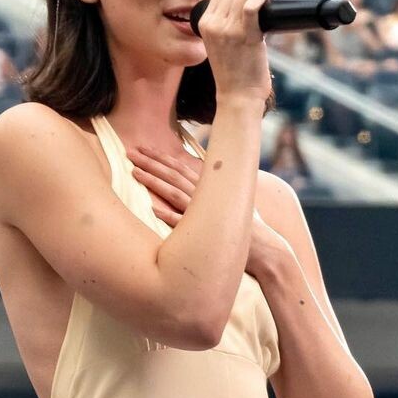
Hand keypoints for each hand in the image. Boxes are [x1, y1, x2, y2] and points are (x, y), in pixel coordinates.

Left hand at [126, 145, 289, 275]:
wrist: (266, 249)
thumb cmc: (246, 226)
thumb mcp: (229, 202)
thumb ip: (213, 191)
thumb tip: (199, 181)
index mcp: (210, 186)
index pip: (181, 167)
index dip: (161, 157)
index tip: (144, 149)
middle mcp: (206, 196)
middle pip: (173, 174)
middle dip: (151, 162)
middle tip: (130, 151)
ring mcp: (205, 214)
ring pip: (174, 193)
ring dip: (154, 182)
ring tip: (134, 172)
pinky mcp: (206, 234)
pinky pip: (183, 223)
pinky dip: (167, 215)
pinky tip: (151, 208)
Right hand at [194, 0, 271, 100]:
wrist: (238, 96)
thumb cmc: (234, 72)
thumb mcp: (219, 43)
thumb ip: (225, 24)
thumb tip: (246, 3)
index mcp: (204, 24)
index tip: (251, 1)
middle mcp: (213, 25)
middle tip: (261, 4)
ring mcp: (228, 30)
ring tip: (265, 7)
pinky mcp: (246, 37)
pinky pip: (252, 7)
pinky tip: (266, 3)